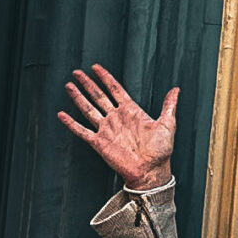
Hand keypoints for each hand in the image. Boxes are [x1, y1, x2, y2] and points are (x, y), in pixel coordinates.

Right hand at [58, 65, 176, 191]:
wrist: (152, 170)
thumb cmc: (161, 149)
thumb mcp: (168, 124)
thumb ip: (169, 105)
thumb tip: (176, 89)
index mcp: (131, 111)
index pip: (115, 89)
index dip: (105, 78)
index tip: (95, 67)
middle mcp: (116, 118)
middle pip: (98, 96)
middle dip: (88, 84)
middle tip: (77, 72)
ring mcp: (107, 129)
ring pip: (88, 109)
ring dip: (78, 98)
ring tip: (69, 86)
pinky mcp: (99, 142)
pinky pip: (82, 131)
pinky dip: (71, 123)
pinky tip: (62, 114)